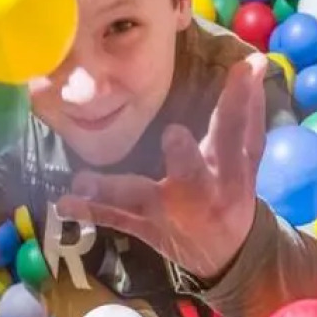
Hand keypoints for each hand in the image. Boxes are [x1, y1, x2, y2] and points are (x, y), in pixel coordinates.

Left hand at [56, 54, 267, 280]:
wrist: (227, 254)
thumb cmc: (233, 192)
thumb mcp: (246, 159)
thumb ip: (246, 113)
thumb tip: (252, 62)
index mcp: (230, 172)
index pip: (235, 132)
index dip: (240, 100)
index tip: (245, 66)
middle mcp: (202, 193)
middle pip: (193, 175)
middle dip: (185, 158)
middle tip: (174, 135)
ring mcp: (169, 214)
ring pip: (141, 199)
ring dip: (112, 190)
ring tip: (82, 181)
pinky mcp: (147, 228)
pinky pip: (117, 219)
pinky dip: (91, 213)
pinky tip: (64, 203)